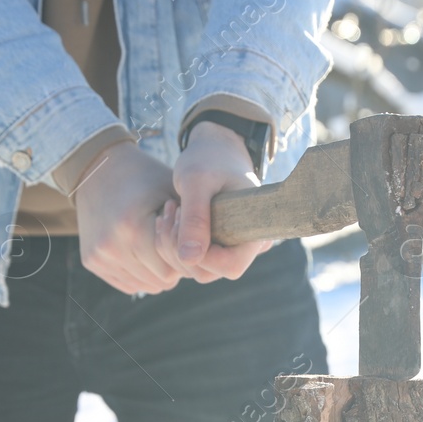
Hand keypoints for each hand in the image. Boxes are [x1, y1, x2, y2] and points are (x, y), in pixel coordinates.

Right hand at [73, 140, 182, 294]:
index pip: (174, 268)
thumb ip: (193, 224)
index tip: (187, 240)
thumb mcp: (174, 191)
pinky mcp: (91, 261)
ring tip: (160, 245)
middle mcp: (112, 246)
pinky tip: (143, 251)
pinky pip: (128, 284)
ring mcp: (99, 256)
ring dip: (158, 272)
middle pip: (161, 281)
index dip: (185, 257)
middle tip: (177, 245)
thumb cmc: (145, 178)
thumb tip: (209, 258)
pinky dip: (141, 274)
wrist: (98, 169)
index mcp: (133, 227)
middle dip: (174, 267)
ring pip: (146, 285)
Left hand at [156, 121, 270, 282]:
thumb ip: (195, 218)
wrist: (214, 149)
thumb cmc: (209, 159)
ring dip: (170, 243)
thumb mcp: (197, 182)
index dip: (203, 255)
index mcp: (254, 231)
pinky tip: (168, 214)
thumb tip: (190, 259)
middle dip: (179, 247)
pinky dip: (169, 241)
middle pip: (206, 272)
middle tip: (172, 209)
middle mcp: (244, 246)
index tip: (184, 221)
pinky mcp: (211, 246)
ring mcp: (227, 248)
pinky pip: (186, 259)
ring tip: (170, 208)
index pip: (230, 266)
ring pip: (192, 268)